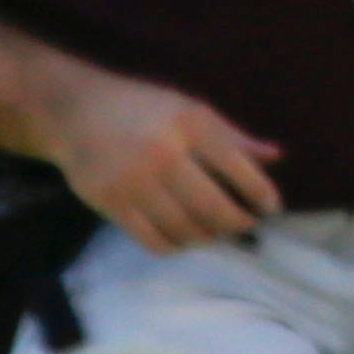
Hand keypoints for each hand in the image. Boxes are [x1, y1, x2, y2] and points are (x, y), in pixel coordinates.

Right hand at [44, 68, 283, 252]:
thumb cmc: (144, 108)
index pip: (237, 166)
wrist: (77, 112)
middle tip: (246, 224)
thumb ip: (233, 137)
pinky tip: (184, 237)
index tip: (272, 206)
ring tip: (216, 232)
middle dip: (237, 222)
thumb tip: (277, 156)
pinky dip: (176, 246)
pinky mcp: (111, 203)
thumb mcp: (191, 110)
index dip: (261, 192)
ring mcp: (135, 181)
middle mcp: (164, 152)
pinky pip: (153, 240)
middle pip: (213, 206)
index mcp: (190, 123)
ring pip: (184, 228)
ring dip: (207, 237)